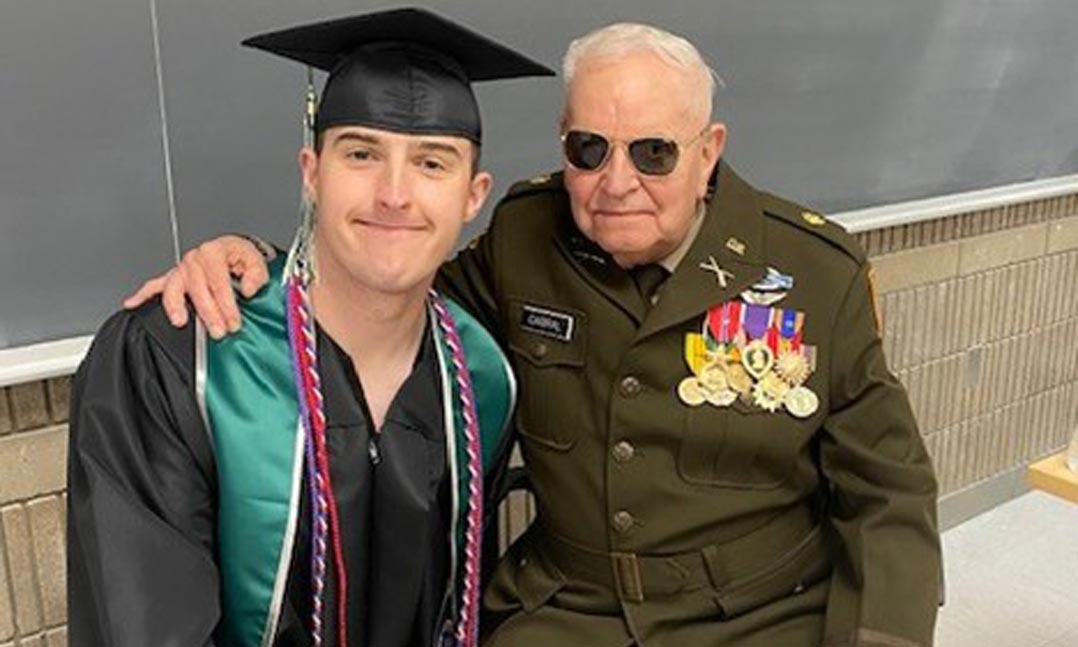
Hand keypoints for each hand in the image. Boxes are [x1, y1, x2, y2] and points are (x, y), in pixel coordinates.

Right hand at [123, 235, 269, 337]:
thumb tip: (247, 289)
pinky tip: (133, 304)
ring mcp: (182, 268)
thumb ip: (255, 275)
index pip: (218, 281)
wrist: (232, 252)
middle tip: (218, 331)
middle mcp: (195, 259)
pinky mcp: (174, 277)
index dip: (227, 305)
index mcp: (214, 252)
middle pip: (197, 288)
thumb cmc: (241, 258)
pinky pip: (155, 285)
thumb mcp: (256, 262)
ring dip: (176, 306)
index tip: (233, 322)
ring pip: (174, 288)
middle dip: (208, 313)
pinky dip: (142, 295)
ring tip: (181, 322)